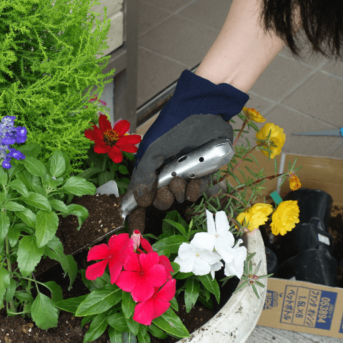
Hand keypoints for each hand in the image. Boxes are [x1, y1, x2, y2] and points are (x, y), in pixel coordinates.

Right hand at [125, 71, 248, 232]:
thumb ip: (143, 176)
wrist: (206, 111)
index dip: (136, 215)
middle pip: (159, 201)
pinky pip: (197, 192)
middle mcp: (164, 175)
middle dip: (163, 197)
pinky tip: (196, 176)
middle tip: (167, 183)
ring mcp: (183, 176)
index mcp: (148, 169)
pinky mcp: (202, 175)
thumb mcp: (152, 151)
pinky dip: (196, 188)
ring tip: (183, 173)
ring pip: (178, 198)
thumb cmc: (174, 127)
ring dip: (179, 189)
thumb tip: (140, 201)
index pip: (138, 198)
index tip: (136, 230)